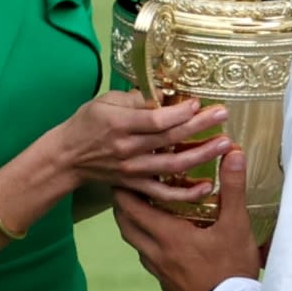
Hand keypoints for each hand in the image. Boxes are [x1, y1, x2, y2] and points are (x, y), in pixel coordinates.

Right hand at [53, 91, 232, 200]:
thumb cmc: (87, 123)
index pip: (156, 120)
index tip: (199, 104)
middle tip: (223, 115)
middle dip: (200, 126)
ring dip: (201, 155)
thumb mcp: (105, 101)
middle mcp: (127, 148)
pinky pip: (163, 194)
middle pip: (170, 139)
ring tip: (224, 145)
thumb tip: (165, 96)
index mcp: (119, 124)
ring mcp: (132, 170)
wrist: (67, 156)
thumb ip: (135, 99)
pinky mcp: (134, 185)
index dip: (180, 113)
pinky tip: (207, 186)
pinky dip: (185, 193)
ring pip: (173, 166)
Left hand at [112, 149, 261, 290]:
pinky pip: (148, 259)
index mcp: (167, 235)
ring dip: (134, 226)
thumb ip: (232, 187)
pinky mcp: (167, 284)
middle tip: (129, 189)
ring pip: (135, 243)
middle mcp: (156, 253)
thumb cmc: (232, 267)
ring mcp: (159, 271)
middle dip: (123, 205)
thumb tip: (232, 153)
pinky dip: (147, 245)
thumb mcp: (236, 224)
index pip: (131, 208)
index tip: (122, 174)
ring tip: (144, 211)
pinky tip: (162, 242)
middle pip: (125, 225)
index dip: (123, 189)